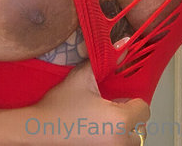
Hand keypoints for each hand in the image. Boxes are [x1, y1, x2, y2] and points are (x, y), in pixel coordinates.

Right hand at [31, 57, 149, 144]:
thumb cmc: (59, 107)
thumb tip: (123, 44)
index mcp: (120, 121)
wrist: (38, 129)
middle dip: (128, 117)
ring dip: (121, 131)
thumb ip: (107, 60)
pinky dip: (109, 138)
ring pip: (128, 141)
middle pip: (139, 129)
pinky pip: (115, 145)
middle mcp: (119, 142)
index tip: (119, 97)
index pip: (144, 110)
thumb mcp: (82, 78)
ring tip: (101, 120)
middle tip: (109, 107)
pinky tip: (94, 129)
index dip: (132, 101)